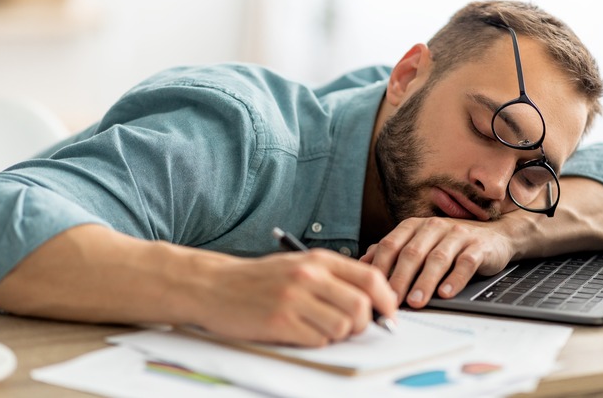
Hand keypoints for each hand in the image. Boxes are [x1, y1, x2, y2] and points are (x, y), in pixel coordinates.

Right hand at [193, 249, 397, 346]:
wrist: (214, 286)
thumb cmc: (260, 279)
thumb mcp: (300, 265)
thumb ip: (334, 279)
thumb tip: (372, 302)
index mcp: (318, 260)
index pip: (370, 278)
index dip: (387, 300)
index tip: (388, 314)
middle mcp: (309, 276)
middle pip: (361, 308)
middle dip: (362, 325)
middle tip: (350, 328)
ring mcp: (294, 299)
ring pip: (342, 328)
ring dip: (336, 335)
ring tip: (317, 328)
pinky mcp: (280, 323)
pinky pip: (317, 341)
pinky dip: (315, 342)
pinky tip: (298, 332)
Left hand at [360, 217, 516, 308]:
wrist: (495, 235)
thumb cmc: (450, 244)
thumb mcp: (420, 243)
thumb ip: (393, 251)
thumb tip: (364, 263)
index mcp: (414, 226)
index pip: (391, 244)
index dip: (381, 268)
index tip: (372, 290)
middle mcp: (434, 227)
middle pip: (412, 253)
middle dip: (400, 278)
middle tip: (392, 301)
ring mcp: (457, 235)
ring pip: (437, 258)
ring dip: (425, 281)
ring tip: (416, 301)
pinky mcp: (479, 246)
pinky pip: (466, 263)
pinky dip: (455, 278)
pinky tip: (446, 293)